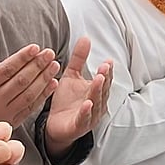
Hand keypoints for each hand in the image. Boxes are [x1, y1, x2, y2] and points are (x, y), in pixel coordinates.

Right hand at [0, 33, 59, 127]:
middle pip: (20, 81)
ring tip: (54, 65)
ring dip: (43, 79)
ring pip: (28, 95)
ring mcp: (2, 116)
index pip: (5, 70)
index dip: (22, 58)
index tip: (35, 47)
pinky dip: (43, 96)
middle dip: (37, 65)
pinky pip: (29, 109)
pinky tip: (52, 84)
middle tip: (49, 53)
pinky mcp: (9, 125)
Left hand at [43, 36, 112, 158]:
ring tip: (98, 80)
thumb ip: (79, 59)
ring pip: (96, 103)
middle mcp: (97, 104)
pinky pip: (84, 119)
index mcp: (96, 91)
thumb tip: (85, 38)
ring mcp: (89, 116)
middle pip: (102, 90)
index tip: (108, 61)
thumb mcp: (71, 77)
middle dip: (104, 79)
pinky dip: (86, 112)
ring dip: (97, 92)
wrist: (55, 125)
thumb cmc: (67, 101)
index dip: (107, 71)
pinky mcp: (78, 126)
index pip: (104, 79)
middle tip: (104, 67)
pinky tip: (87, 104)